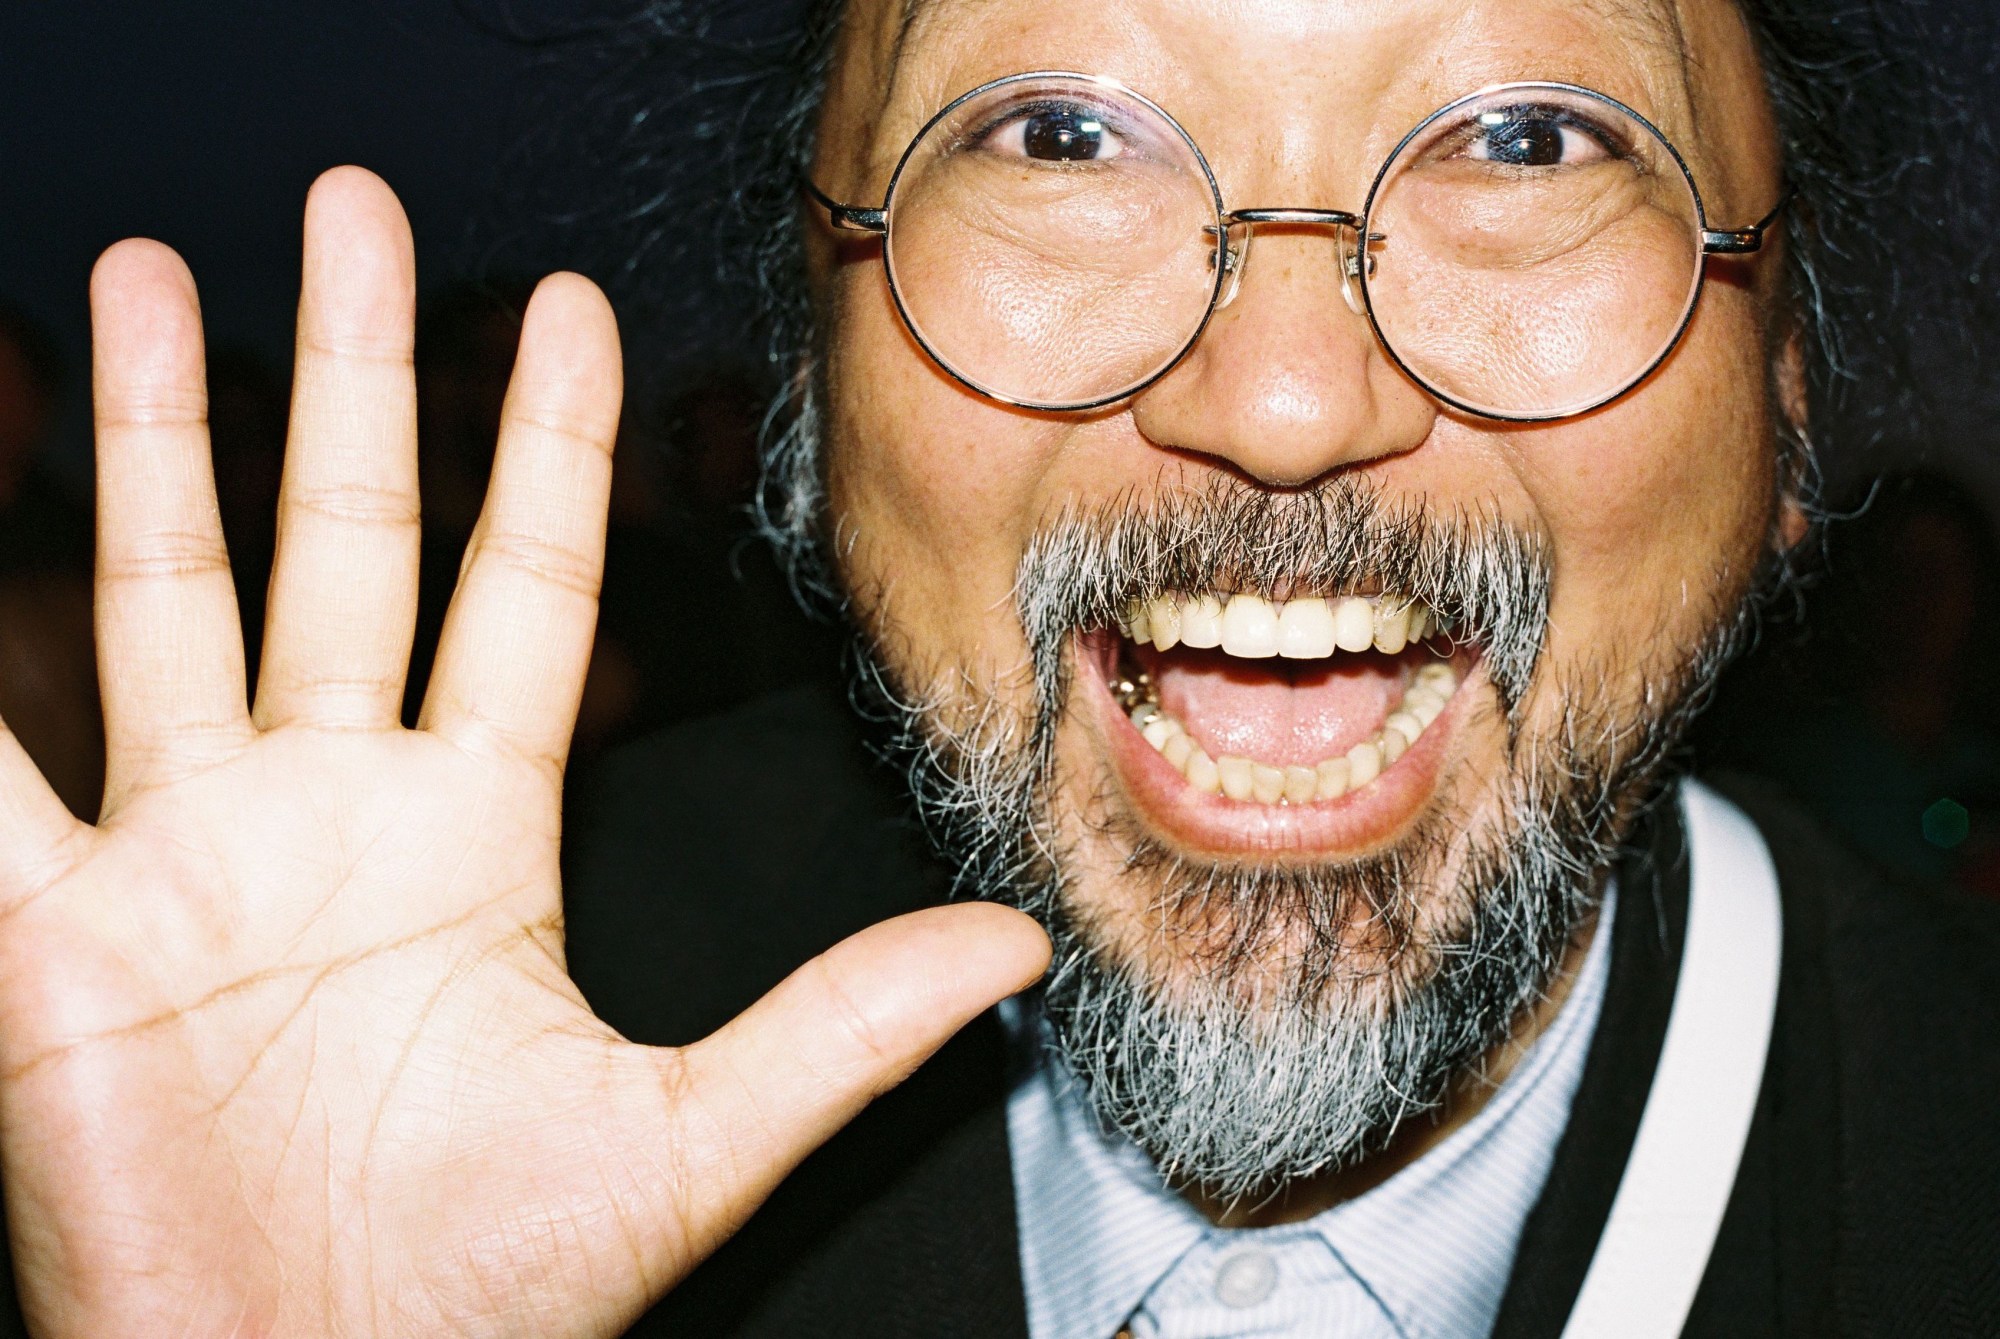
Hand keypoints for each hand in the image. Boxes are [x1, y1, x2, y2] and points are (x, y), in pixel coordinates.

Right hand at [0, 168, 1048, 1337]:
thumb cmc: (482, 1289)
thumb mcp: (687, 1139)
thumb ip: (840, 1027)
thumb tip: (1008, 952)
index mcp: (475, 836)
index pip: (525, 591)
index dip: (546, 450)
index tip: (571, 315)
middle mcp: (331, 812)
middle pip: (342, 541)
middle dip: (348, 376)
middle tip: (355, 218)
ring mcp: (186, 852)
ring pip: (166, 593)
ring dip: (150, 438)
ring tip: (139, 277)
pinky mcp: (56, 931)